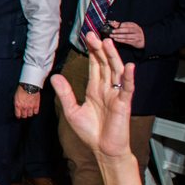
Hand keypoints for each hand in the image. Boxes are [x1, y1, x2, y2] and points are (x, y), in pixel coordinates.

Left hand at [13, 85, 39, 118]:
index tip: (19, 116)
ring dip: (29, 113)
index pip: (18, 114)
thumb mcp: (16, 96)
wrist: (29, 86)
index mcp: (18, 105)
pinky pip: (36, 112)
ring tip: (29, 112)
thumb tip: (18, 106)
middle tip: (24, 114)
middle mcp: (24, 107)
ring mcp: (30, 107)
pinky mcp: (36, 105)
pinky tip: (34, 110)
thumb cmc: (22, 89)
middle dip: (24, 115)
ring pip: (30, 114)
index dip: (18, 115)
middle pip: (24, 115)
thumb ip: (17, 102)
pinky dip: (35, 111)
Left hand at [51, 31, 134, 159]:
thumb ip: (65, 93)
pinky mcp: (124, 104)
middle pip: (104, 65)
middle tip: (93, 34)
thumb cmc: (91, 133)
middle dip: (99, 50)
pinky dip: (129, 77)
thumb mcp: (72, 111)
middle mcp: (106, 90)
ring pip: (116, 72)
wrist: (103, 150)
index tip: (87, 39)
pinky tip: (129, 66)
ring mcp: (116, 95)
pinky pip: (128, 89)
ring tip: (107, 43)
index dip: (91, 53)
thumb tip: (55, 76)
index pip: (94, 67)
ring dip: (112, 57)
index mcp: (94, 90)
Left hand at [108, 20, 144, 49]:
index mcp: (134, 25)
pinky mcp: (135, 42)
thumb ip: (122, 25)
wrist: (145, 39)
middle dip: (118, 30)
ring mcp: (136, 37)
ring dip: (118, 36)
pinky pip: (127, 41)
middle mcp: (136, 30)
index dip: (118, 24)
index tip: (112, 24)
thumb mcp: (130, 27)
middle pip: (127, 30)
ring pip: (126, 36)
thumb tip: (112, 22)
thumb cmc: (135, 32)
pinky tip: (116, 39)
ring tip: (111, 35)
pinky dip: (120, 40)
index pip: (126, 24)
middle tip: (112, 31)